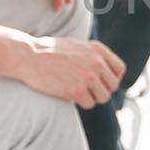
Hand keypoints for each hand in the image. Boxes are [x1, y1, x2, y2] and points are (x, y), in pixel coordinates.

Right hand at [8, 33, 124, 106]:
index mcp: (98, 49)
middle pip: (112, 86)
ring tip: (78, 92)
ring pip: (103, 97)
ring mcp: (88, 77)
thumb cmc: (49, 51)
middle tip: (87, 90)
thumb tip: (106, 71)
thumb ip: (94, 56)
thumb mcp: (77, 46)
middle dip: (101, 90)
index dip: (112, 78)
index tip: (102, 82)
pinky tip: (68, 94)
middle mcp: (97, 62)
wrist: (29, 56)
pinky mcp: (77, 91)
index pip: (119, 69)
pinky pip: (89, 104)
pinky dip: (80, 103)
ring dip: (92, 98)